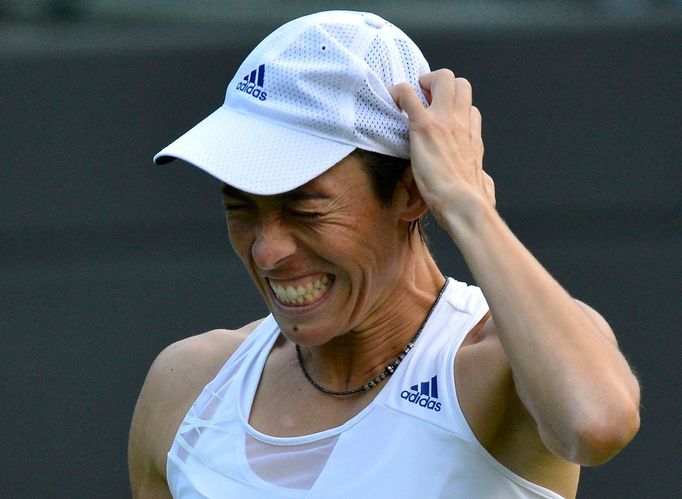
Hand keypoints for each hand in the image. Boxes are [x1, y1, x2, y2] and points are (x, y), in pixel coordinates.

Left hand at [388, 70, 494, 224]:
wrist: (463, 204)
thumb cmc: (472, 202)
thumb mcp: (485, 185)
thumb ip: (483, 180)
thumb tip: (486, 187)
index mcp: (472, 138)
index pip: (470, 110)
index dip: (454, 110)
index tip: (439, 121)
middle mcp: (461, 123)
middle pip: (460, 83)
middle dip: (441, 85)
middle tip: (423, 103)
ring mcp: (444, 120)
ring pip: (442, 77)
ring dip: (424, 83)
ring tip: (409, 102)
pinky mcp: (424, 126)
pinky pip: (407, 93)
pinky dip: (397, 92)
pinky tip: (392, 102)